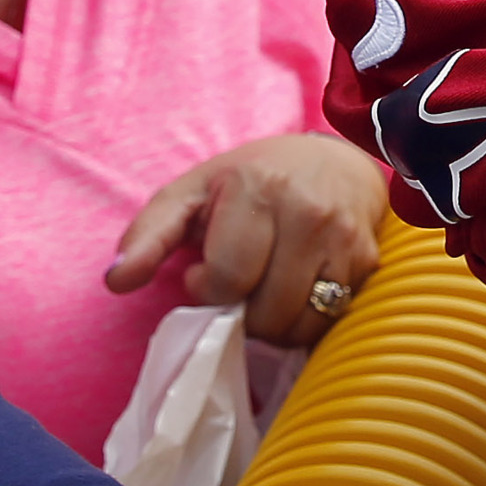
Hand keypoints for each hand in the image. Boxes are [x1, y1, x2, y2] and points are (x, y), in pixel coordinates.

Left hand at [106, 132, 387, 346]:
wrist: (335, 160)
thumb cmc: (252, 180)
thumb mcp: (192, 192)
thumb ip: (149, 235)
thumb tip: (115, 281)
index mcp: (258, 189)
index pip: (229, 280)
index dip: (209, 291)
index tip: (206, 274)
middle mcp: (308, 213)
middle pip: (266, 312)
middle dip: (241, 314)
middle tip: (238, 288)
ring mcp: (345, 239)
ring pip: (301, 325)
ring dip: (274, 325)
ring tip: (264, 293)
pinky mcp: (370, 261)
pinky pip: (330, 321)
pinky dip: (306, 320)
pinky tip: (296, 291)